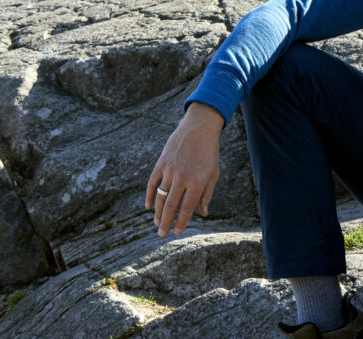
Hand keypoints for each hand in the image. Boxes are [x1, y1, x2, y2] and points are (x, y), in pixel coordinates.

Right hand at [146, 101, 224, 236]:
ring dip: (157, 213)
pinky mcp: (161, 162)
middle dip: (165, 222)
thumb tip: (203, 214)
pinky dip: (150, 195)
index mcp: (197, 182)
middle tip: (162, 234)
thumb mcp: (213, 174)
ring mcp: (170, 170)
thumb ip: (206, 195)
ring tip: (156, 224)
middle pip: (171, 206)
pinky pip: (153, 182)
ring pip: (161, 196)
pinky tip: (149, 206)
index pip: (186, 208)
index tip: (177, 232)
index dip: (181, 222)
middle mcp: (182, 177)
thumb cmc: (209, 152)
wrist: (199, 128)